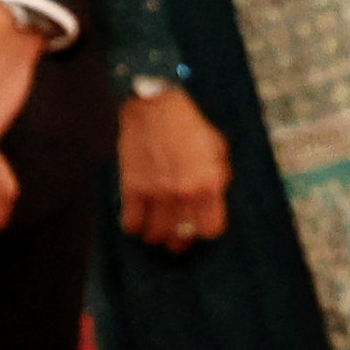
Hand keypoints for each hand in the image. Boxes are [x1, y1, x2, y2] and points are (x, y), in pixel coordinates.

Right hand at [117, 87, 230, 255]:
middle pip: (181, 237)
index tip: (201, 226)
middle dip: (180, 240)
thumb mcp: (218, 150)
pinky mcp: (133, 188)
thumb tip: (213, 202)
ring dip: (156, 236)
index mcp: (209, 183)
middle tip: (176, 236)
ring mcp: (156, 192)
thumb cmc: (190, 127)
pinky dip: (134, 226)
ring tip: (157, 230)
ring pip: (155, 235)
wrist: (156, 109)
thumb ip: (218, 178)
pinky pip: (131, 223)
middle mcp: (184, 192)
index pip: (211, 229)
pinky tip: (138, 220)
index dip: (206, 230)